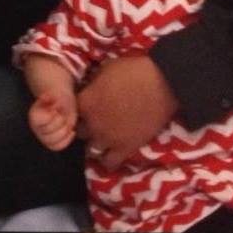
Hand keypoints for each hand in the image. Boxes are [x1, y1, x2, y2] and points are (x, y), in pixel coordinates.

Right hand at [29, 90, 76, 150]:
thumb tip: (44, 97)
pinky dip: (67, 139)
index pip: (42, 121)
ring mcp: (43, 137)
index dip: (52, 116)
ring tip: (66, 123)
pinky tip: (71, 131)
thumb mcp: (54, 94)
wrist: (61, 104)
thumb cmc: (58, 99)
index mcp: (34, 115)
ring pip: (53, 141)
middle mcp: (36, 128)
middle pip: (49, 131)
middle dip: (60, 122)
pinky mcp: (51, 143)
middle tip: (62, 115)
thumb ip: (49, 96)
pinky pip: (58, 146)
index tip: (56, 109)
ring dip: (64, 131)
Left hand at [77, 56, 177, 171]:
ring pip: (91, 149)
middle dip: (86, 126)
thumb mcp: (106, 68)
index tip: (87, 105)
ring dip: (96, 142)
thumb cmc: (133, 71)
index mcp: (85, 102)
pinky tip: (112, 152)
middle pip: (79, 131)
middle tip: (96, 120)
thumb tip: (90, 86)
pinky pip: (109, 163)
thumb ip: (94, 82)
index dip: (79, 108)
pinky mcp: (125, 149)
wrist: (162, 84)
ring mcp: (108, 139)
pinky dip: (108, 160)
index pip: (70, 111)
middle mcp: (92, 123)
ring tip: (105, 136)